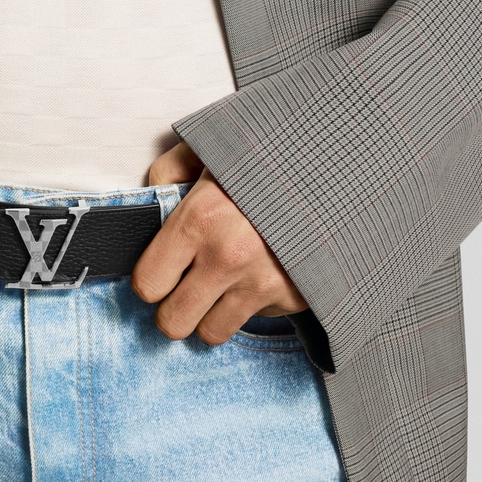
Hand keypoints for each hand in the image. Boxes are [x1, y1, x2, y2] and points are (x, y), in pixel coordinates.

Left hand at [132, 141, 306, 344]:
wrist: (333, 171)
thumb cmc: (264, 157)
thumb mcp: (209, 148)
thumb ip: (170, 171)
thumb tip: (153, 199)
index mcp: (199, 219)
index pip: (147, 284)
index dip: (149, 279)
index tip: (161, 270)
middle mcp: (228, 257)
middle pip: (173, 323)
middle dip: (173, 309)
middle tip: (183, 288)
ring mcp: (263, 283)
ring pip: (212, 333)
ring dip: (210, 315)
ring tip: (218, 285)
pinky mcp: (292, 298)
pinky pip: (254, 319)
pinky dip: (251, 303)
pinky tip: (259, 271)